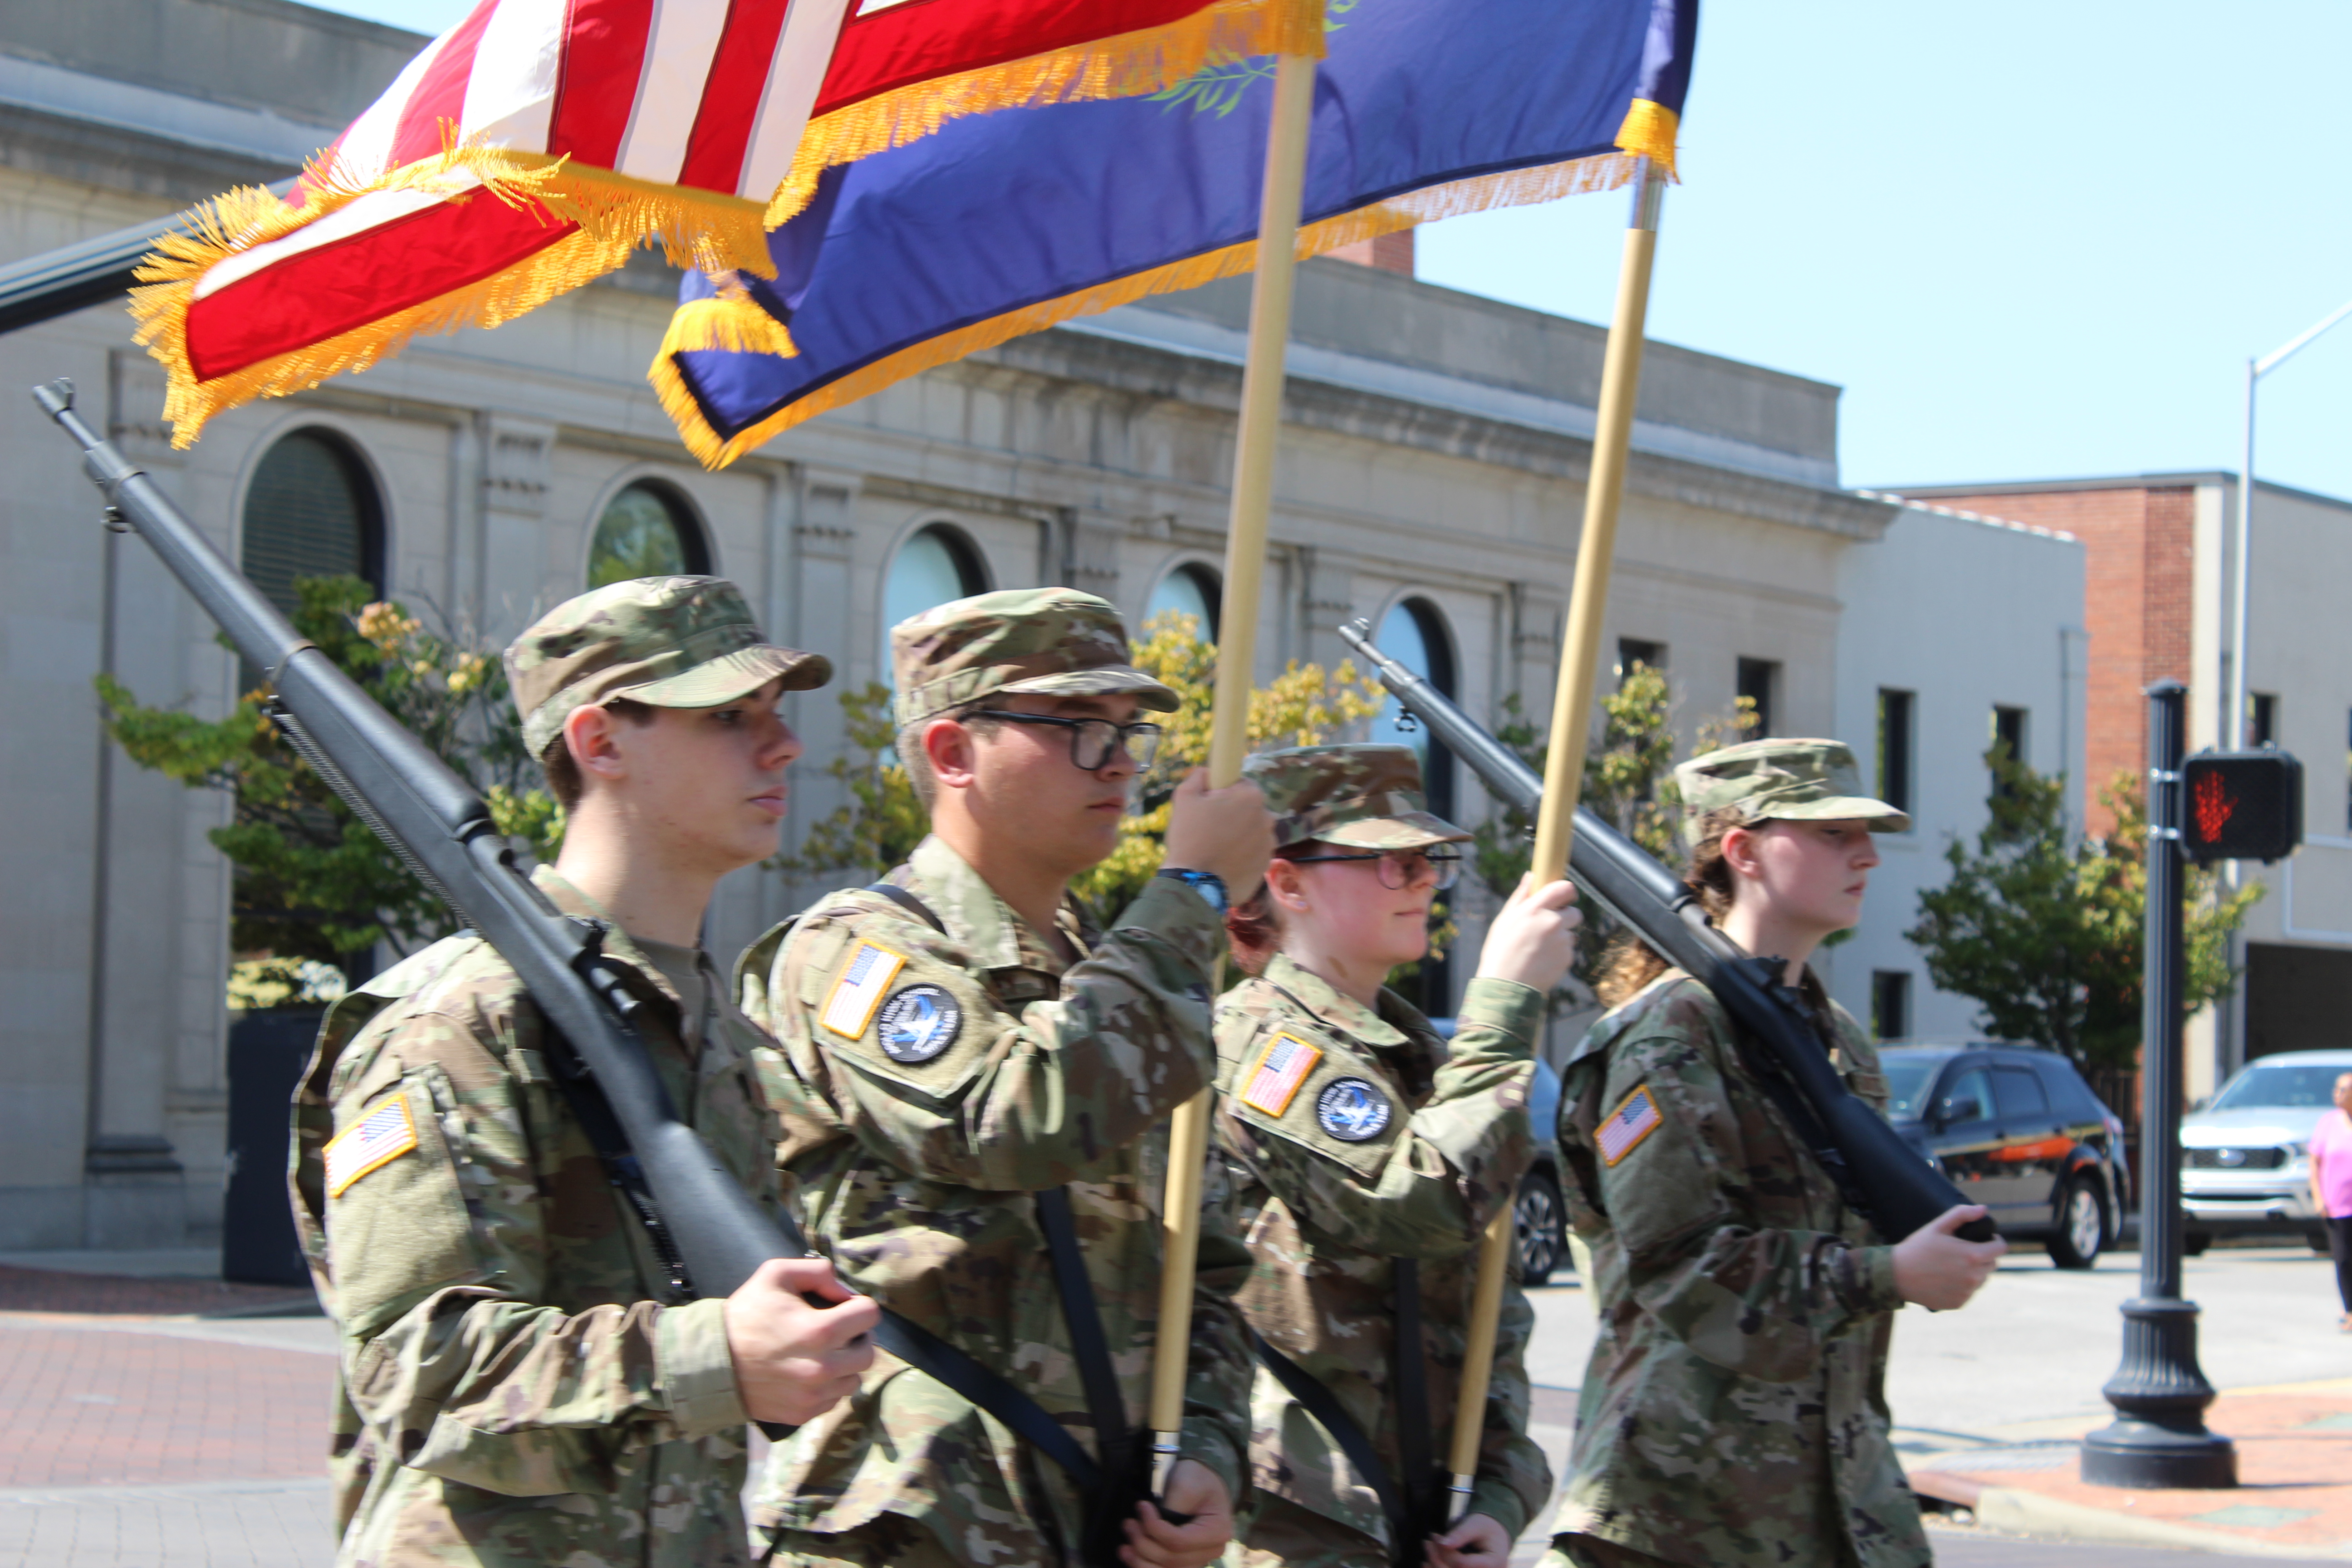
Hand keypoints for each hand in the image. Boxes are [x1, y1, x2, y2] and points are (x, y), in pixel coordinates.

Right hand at [722, 1256, 879, 1424]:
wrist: (711, 1364)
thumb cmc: (745, 1315)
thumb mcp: (775, 1274)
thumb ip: (817, 1271)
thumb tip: (843, 1291)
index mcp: (820, 1331)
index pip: (870, 1315)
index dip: (859, 1306)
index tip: (843, 1308)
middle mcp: (822, 1367)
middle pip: (868, 1353)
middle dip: (856, 1338)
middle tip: (837, 1332)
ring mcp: (813, 1395)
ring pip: (853, 1380)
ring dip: (844, 1365)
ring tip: (821, 1354)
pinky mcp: (803, 1414)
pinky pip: (833, 1400)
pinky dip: (827, 1387)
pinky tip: (807, 1373)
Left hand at [1121, 1458, 1232, 1567]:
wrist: (1204, 1480)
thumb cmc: (1197, 1478)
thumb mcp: (1185, 1485)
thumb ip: (1171, 1507)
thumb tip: (1149, 1526)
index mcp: (1217, 1531)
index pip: (1180, 1542)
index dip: (1154, 1529)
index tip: (1141, 1507)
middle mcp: (1212, 1551)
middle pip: (1172, 1560)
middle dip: (1144, 1544)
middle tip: (1128, 1523)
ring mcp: (1200, 1559)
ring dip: (1141, 1561)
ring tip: (1124, 1547)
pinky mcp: (1187, 1561)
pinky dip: (1146, 1566)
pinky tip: (1132, 1557)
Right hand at [1161, 769, 1273, 899]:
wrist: (1195, 885)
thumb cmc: (1190, 838)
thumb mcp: (1184, 797)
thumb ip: (1198, 776)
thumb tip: (1207, 771)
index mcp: (1251, 797)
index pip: (1243, 784)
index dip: (1225, 791)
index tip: (1211, 803)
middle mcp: (1267, 818)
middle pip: (1250, 808)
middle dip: (1234, 813)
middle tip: (1210, 827)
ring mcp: (1269, 844)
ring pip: (1253, 831)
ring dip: (1239, 835)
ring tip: (1216, 848)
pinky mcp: (1266, 865)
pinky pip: (1254, 853)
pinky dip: (1242, 855)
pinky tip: (1223, 862)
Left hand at [1425, 1511, 1510, 1567]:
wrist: (1495, 1538)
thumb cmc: (1486, 1528)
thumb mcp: (1476, 1524)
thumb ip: (1461, 1533)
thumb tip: (1443, 1543)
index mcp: (1494, 1562)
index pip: (1462, 1563)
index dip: (1445, 1551)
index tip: (1434, 1535)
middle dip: (1437, 1559)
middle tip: (1427, 1542)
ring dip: (1436, 1566)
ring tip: (1427, 1552)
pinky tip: (1428, 1564)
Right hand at [1473, 874, 1580, 992]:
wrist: (1506, 986)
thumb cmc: (1501, 950)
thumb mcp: (1505, 919)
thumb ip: (1521, 896)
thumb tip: (1531, 875)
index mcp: (1535, 909)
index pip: (1564, 888)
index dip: (1567, 891)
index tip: (1564, 896)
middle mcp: (1552, 922)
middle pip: (1575, 912)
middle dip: (1565, 917)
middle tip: (1548, 928)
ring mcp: (1562, 941)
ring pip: (1570, 933)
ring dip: (1560, 937)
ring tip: (1539, 949)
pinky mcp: (1568, 958)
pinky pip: (1568, 950)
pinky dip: (1559, 953)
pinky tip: (1542, 960)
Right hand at [1891, 1205, 2005, 1310]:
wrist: (1896, 1275)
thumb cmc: (1917, 1248)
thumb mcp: (1937, 1226)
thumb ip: (1962, 1214)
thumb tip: (1983, 1210)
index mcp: (1972, 1256)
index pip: (2000, 1249)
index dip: (1995, 1241)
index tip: (1985, 1239)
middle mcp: (1974, 1277)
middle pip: (1992, 1264)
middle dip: (1983, 1256)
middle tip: (1963, 1251)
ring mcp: (1967, 1292)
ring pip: (1981, 1279)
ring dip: (1974, 1271)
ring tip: (1952, 1265)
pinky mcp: (1959, 1303)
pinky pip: (1969, 1292)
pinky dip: (1962, 1285)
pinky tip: (1946, 1279)